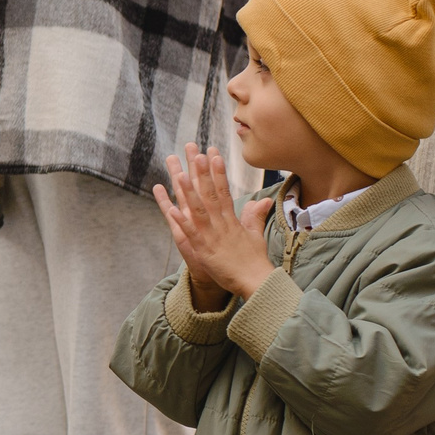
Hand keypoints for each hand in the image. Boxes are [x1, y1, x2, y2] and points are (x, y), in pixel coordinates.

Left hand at [150, 143, 274, 309]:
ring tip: (180, 174)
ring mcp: (213, 236)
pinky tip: (172, 209)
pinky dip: (182, 221)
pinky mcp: (205, 250)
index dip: (218, 172)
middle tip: (195, 152)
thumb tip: (263, 199)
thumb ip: (255, 216)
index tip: (213, 153)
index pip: (224, 191)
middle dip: (202, 173)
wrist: (256, 282)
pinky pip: (191, 234)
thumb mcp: (255, 235)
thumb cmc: (254, 261)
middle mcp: (222, 224)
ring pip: (199, 210)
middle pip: (210, 195)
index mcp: (232, 220)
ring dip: (189, 192)